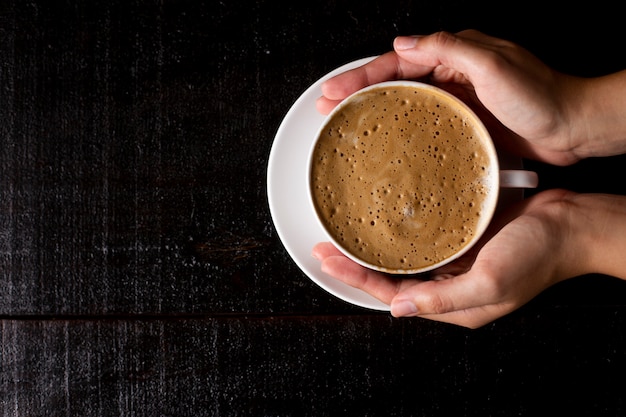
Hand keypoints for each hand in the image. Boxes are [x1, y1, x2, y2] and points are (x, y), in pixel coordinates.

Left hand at [312, 189, 594, 328]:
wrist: (571, 223)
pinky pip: (421, 237)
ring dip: (372, 246)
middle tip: (323, 247)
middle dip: (354, 265)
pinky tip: (382, 217)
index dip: (357, 279)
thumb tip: (398, 309)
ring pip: (401, 257)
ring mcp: (453, 259)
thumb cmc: (539, 254)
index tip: (328, 261)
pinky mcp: (461, 236)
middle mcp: (448, 283)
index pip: (391, 295)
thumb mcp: (490, 284)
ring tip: (341, 234)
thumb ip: (443, 298)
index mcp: (453, 303)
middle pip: (390, 277)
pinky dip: (398, 230)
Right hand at [316, 30, 585, 165]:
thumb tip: (404, 41)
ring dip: (373, 111)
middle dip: (358, 92)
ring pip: (403, 103)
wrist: (572, 128)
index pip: (397, 61)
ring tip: (344, 124)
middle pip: (393, 81)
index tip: (334, 88)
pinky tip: (384, 143)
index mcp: (454, 55)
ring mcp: (455, 102)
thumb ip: (448, 48)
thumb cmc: (541, 96)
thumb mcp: (493, 64)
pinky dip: (398, 131)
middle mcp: (451, 76)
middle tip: (327, 106)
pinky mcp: (462, 125)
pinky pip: (422, 125)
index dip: (362, 74)